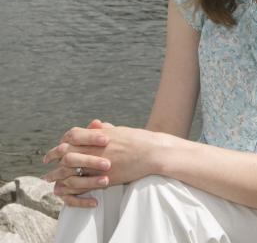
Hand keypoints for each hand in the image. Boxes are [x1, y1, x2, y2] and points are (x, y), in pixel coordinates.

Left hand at [44, 122, 164, 206]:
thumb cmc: (140, 139)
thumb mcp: (121, 130)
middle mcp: (97, 147)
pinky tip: (66, 188)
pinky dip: (71, 186)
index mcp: (100, 135)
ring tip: (51, 178)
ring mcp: (100, 163)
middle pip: (66, 151)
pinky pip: (82, 183)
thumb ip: (105, 129)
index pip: (72, 135)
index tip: (56, 147)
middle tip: (46, 162)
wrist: (153, 152)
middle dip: (53, 157)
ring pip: (70, 169)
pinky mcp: (105, 177)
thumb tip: (96, 124)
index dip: (61, 141)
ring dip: (57, 174)